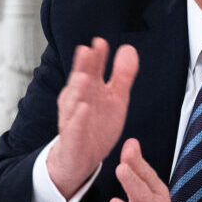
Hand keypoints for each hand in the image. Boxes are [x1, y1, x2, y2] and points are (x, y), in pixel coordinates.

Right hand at [47, 38, 138, 197]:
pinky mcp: (72, 139)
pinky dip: (78, 119)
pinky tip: (83, 108)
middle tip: (87, 51)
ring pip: (75, 103)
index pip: (92, 68)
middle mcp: (78, 101)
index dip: (96, 57)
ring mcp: (73, 119)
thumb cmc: (97, 125)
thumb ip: (122, 74)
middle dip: (83, 67)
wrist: (81, 158)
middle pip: (80, 81)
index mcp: (89, 89)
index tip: (101, 43)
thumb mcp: (115, 98)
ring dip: (78, 90)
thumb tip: (128, 48)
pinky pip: (75, 128)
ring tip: (84, 77)